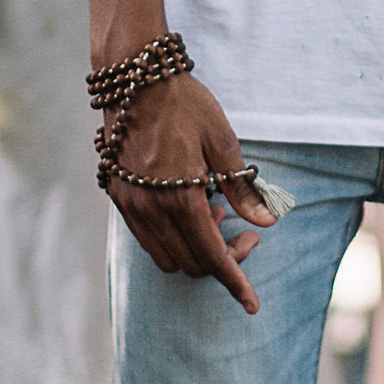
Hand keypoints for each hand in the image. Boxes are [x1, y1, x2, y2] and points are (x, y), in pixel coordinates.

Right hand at [102, 69, 280, 312]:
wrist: (135, 78)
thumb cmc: (185, 105)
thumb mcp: (224, 142)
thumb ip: (243, 189)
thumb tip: (267, 224)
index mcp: (181, 198)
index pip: (212, 257)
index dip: (235, 283)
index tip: (252, 305)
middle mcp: (151, 209)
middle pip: (190, 263)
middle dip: (222, 260)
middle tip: (245, 233)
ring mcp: (129, 205)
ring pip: (165, 256)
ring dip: (194, 249)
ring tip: (214, 214)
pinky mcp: (117, 196)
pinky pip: (146, 237)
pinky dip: (171, 236)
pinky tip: (188, 207)